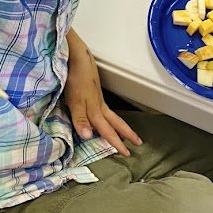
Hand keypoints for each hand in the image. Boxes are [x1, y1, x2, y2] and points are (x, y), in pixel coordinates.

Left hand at [63, 36, 141, 156]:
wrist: (78, 58)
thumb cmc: (75, 79)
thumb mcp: (74, 101)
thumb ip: (80, 119)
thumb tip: (89, 137)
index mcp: (95, 110)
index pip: (107, 130)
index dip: (115, 142)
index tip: (127, 154)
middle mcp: (99, 105)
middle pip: (115, 122)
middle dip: (126, 133)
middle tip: (138, 143)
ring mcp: (97, 97)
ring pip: (111, 115)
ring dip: (119, 125)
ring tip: (127, 133)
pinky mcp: (93, 90)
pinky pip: (105, 108)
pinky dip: (109, 116)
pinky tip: (105, 116)